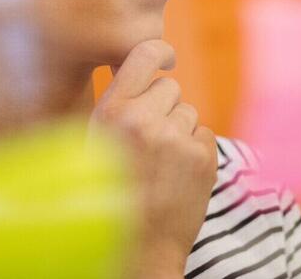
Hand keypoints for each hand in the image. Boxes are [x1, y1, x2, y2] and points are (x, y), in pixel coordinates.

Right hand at [89, 40, 217, 278]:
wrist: (136, 249)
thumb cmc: (109, 195)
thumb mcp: (96, 144)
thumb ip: (117, 107)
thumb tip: (137, 70)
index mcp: (111, 111)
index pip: (144, 52)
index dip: (159, 52)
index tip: (166, 59)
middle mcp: (142, 119)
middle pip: (170, 87)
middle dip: (164, 107)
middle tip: (151, 140)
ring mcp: (175, 138)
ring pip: (188, 112)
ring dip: (179, 130)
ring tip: (161, 164)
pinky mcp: (202, 158)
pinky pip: (204, 134)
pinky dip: (196, 150)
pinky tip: (178, 174)